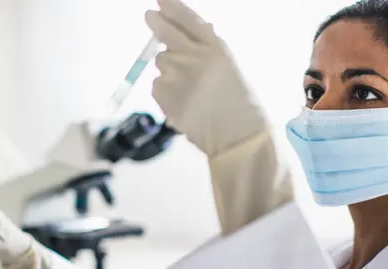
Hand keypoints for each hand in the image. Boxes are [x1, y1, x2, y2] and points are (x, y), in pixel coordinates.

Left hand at [146, 0, 293, 234]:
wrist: (237, 136)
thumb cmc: (238, 103)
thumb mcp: (229, 67)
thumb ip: (208, 48)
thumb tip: (189, 31)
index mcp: (215, 47)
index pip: (188, 19)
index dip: (172, 8)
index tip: (160, 1)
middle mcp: (194, 56)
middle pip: (165, 32)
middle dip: (156, 23)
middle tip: (149, 17)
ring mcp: (176, 75)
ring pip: (161, 63)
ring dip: (169, 70)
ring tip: (190, 90)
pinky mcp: (164, 93)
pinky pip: (157, 85)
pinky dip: (166, 92)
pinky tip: (185, 103)